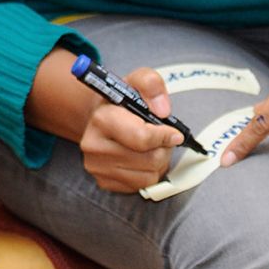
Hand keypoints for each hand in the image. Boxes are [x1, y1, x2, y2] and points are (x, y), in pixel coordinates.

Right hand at [76, 66, 183, 192]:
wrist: (99, 118)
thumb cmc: (121, 102)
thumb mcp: (136, 81)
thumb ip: (151, 84)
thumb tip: (163, 110)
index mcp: (102, 119)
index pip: (142, 138)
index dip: (165, 136)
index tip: (173, 133)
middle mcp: (94, 146)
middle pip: (150, 160)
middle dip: (163, 149)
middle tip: (160, 138)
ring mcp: (97, 167)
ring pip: (149, 176)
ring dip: (157, 163)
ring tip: (149, 147)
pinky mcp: (104, 182)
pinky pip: (142, 186)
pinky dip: (148, 174)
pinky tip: (140, 159)